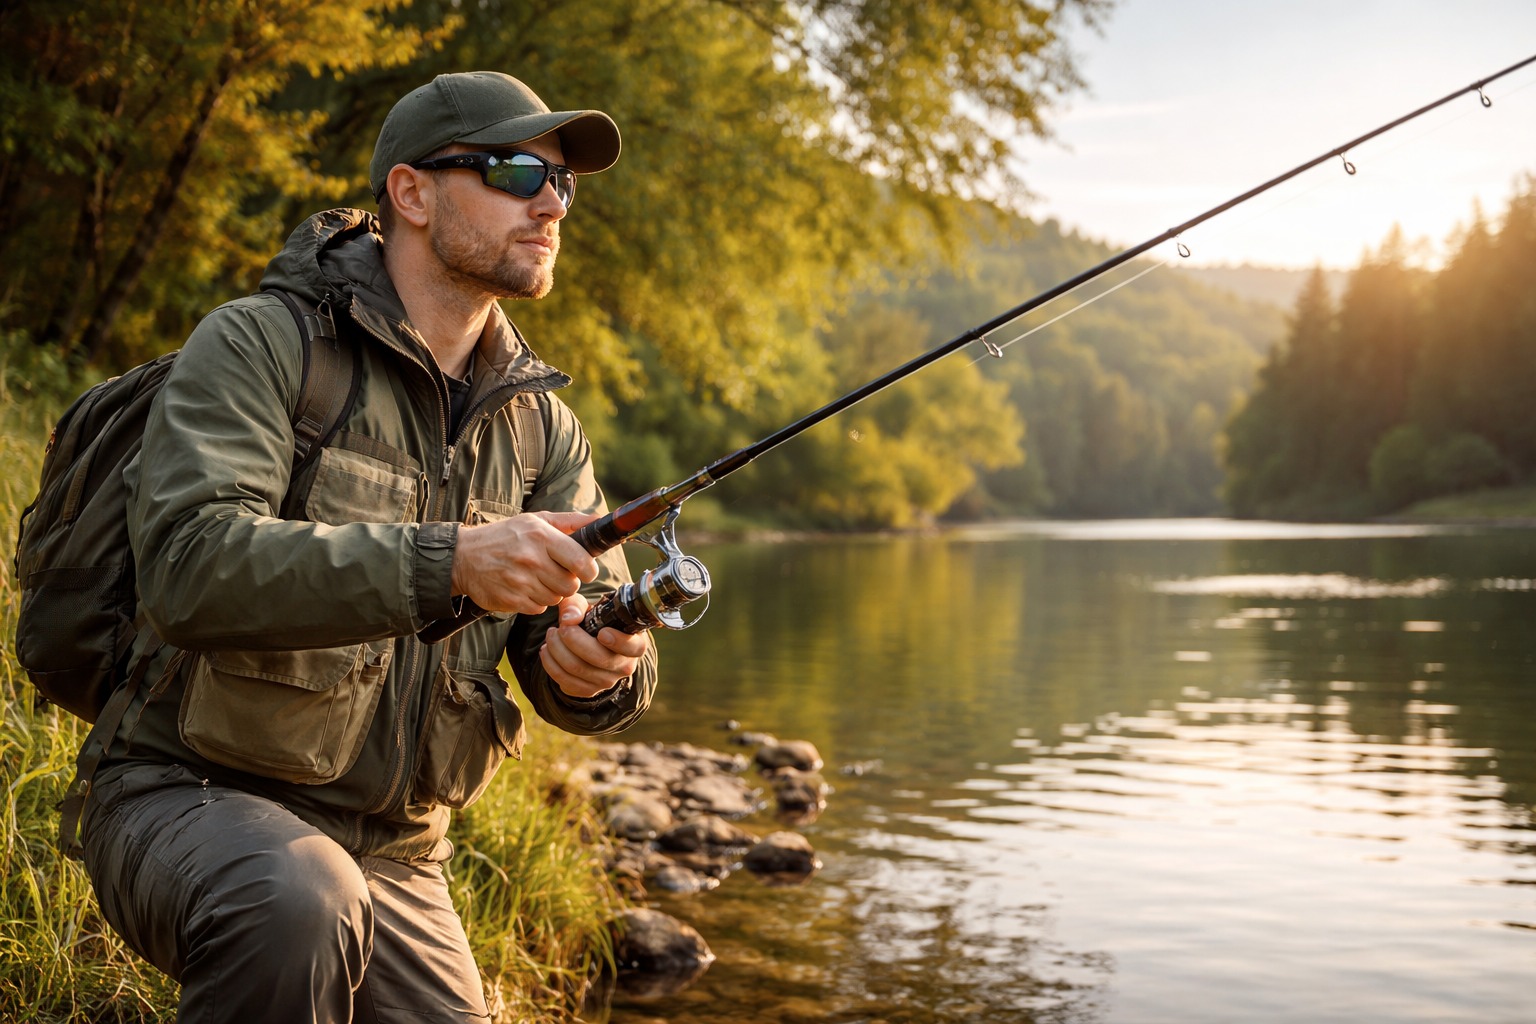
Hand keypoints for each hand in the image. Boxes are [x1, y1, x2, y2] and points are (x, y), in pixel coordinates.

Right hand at [450, 511, 598, 615]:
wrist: (463, 557)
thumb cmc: (505, 536)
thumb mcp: (535, 520)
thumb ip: (570, 521)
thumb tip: (600, 520)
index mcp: (541, 536)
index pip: (581, 561)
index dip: (588, 569)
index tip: (585, 570)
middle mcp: (531, 559)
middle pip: (570, 584)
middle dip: (567, 581)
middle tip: (555, 572)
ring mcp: (520, 581)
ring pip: (555, 598)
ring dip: (551, 591)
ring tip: (536, 578)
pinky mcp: (511, 600)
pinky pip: (539, 608)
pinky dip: (535, 601)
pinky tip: (524, 588)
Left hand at [541, 592, 648, 697]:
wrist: (590, 643)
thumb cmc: (594, 621)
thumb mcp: (588, 607)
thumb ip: (577, 606)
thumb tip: (568, 619)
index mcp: (635, 643)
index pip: (633, 647)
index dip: (618, 641)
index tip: (602, 632)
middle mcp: (625, 666)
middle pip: (598, 658)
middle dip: (573, 639)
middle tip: (559, 627)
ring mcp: (608, 681)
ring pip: (578, 669)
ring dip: (557, 650)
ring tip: (551, 635)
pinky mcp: (590, 691)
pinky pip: (566, 682)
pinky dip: (551, 665)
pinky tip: (547, 651)